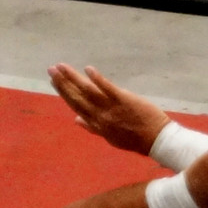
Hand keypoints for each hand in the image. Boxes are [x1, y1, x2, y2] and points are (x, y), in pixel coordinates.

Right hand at [50, 64, 168, 154]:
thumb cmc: (136, 139)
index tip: (54, 82)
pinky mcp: (124, 100)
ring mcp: (111, 107)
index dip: (64, 93)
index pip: (75, 106)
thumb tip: (76, 120)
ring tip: (61, 67)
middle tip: (51, 69)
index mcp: (96, 124)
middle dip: (62, 83)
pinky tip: (87, 69)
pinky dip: (97, 79)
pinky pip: (108, 88)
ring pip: (88, 91)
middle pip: (77, 97)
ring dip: (73, 78)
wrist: (156, 140)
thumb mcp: (110, 138)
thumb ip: (92, 128)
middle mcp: (99, 115)